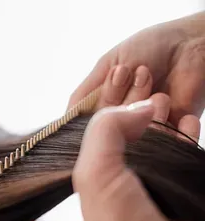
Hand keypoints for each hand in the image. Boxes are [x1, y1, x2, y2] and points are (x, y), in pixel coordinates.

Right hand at [69, 12, 204, 124]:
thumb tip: (65, 121)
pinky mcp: (171, 134)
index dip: (102, 102)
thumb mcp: (107, 65)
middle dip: (122, 96)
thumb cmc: (150, 47)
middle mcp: (123, 118)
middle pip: (110, 126)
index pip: (91, 121)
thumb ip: (82, 95)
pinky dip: (161, 118)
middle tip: (136, 71)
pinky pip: (158, 139)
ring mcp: (146, 126)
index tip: (116, 75)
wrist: (192, 45)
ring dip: (142, 101)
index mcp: (106, 104)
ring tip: (152, 75)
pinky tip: (166, 95)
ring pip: (132, 132)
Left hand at [73, 95, 204, 220]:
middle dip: (144, 114)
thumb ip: (106, 129)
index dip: (116, 113)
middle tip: (156, 92)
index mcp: (98, 181)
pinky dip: (188, 138)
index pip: (105, 137)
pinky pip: (186, 156)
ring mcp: (156, 189)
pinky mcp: (184, 191)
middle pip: (134, 138)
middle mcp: (125, 184)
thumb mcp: (93, 172)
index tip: (128, 90)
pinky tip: (189, 124)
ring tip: (173, 104)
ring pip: (162, 145)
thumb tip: (139, 106)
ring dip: (167, 123)